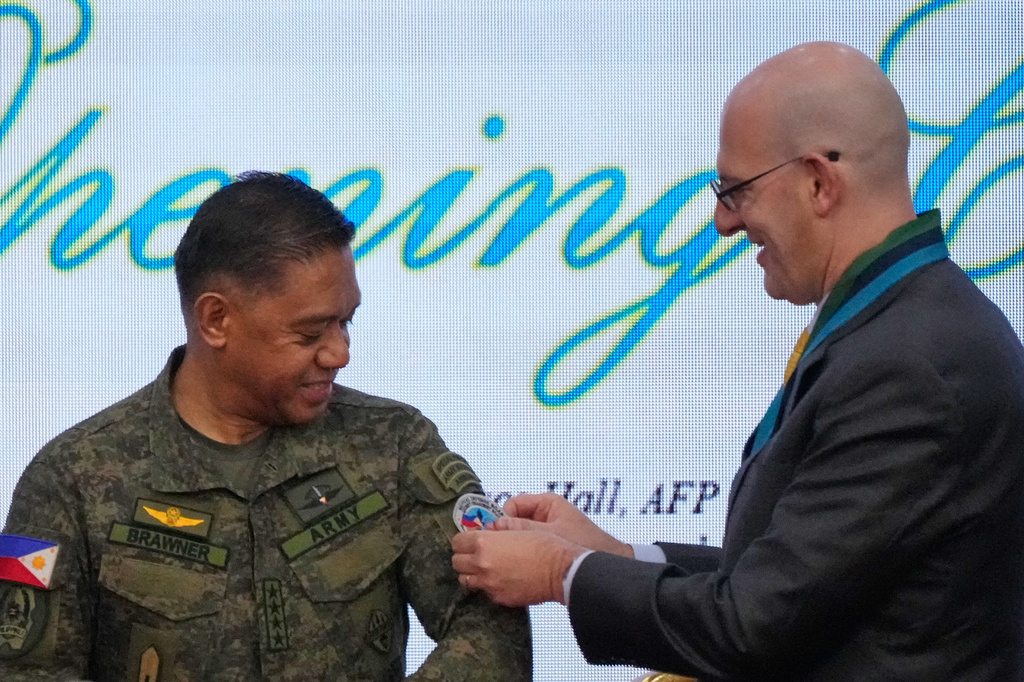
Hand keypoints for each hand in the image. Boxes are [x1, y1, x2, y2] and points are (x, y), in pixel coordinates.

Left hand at [451, 529, 584, 606]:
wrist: (561, 570)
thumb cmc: (545, 544)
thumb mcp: (520, 529)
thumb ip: (499, 532)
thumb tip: (489, 531)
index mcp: (484, 542)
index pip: (457, 542)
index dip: (463, 540)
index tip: (471, 540)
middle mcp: (481, 564)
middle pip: (456, 562)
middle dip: (464, 557)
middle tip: (476, 555)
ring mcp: (489, 583)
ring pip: (465, 580)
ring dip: (472, 574)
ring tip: (485, 570)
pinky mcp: (499, 598)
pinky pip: (484, 592)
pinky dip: (487, 586)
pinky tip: (500, 580)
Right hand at [495, 493, 632, 557]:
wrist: (608, 566)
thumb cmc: (584, 544)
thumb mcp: (549, 535)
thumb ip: (521, 529)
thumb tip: (494, 527)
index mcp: (546, 503)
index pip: (513, 505)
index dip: (502, 520)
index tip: (498, 537)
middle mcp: (545, 512)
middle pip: (514, 520)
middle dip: (508, 534)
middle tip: (503, 550)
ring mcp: (547, 528)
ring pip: (520, 535)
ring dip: (517, 546)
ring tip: (514, 560)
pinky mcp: (550, 543)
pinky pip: (529, 545)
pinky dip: (525, 554)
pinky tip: (524, 566)